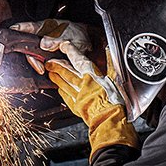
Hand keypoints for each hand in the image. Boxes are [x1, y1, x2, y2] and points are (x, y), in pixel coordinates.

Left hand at [9, 20, 136, 154]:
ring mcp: (77, 95)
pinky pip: (66, 97)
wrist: (109, 119)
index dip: (68, 50)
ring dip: (55, 77)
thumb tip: (109, 51)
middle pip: (65, 70)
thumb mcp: (116, 79)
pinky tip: (60, 89)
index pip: (76, 58)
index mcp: (91, 74)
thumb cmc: (114, 100)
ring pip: (62, 82)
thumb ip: (110, 64)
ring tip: (51, 73)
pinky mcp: (76, 106)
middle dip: (56, 65)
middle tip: (50, 62)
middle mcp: (81, 83)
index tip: (63, 45)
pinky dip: (62, 91)